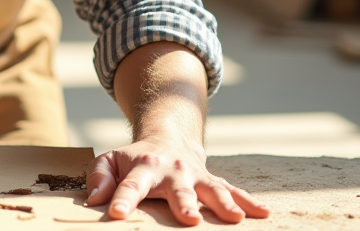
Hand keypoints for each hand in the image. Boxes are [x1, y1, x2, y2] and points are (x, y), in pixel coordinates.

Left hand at [85, 137, 270, 224]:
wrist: (168, 139)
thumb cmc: (133, 160)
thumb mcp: (110, 161)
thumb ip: (99, 177)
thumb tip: (94, 200)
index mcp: (143, 168)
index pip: (130, 186)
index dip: (123, 199)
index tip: (117, 213)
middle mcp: (173, 172)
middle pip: (178, 190)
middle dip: (184, 204)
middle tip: (189, 218)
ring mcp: (196, 177)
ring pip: (211, 190)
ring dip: (223, 204)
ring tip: (233, 218)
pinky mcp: (213, 182)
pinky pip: (233, 192)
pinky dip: (248, 202)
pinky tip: (264, 213)